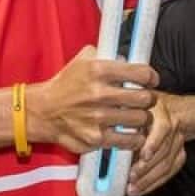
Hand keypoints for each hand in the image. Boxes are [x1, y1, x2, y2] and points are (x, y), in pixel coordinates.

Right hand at [26, 46, 158, 153]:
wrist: (43, 111)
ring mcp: (98, 118)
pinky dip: (136, 137)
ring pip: (141, 120)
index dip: (151, 77)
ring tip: (137, 116)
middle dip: (149, 99)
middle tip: (145, 100)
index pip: (141, 73)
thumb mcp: (82, 60)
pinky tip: (132, 132)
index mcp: (98, 71)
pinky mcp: (96, 138)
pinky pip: (129, 140)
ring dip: (143, 118)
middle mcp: (99, 94)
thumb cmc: (66, 84)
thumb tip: (129, 57)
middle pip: (145, 98)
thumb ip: (106, 55)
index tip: (151, 81)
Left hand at [128, 96, 185, 195]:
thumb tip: (108, 137)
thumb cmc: (142, 107)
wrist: (169, 108)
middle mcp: (173, 126)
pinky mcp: (180, 154)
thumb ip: (123, 117)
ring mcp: (178, 141)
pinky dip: (155, 183)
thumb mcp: (131, 104)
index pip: (162, 128)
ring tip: (132, 188)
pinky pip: (170, 171)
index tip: (143, 156)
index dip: (153, 143)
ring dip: (149, 179)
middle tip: (130, 177)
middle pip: (164, 150)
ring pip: (167, 164)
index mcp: (160, 111)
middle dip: (146, 167)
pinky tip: (141, 189)